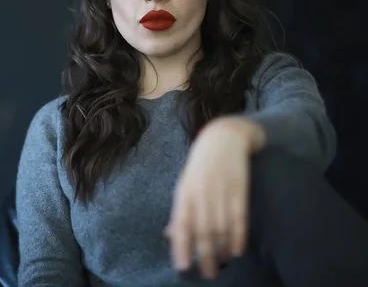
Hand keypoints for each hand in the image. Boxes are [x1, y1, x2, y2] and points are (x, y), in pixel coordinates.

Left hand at [164, 117, 263, 278]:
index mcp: (185, 192)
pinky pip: (239, 218)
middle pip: (203, 231)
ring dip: (222, 249)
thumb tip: (170, 235)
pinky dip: (238, 236)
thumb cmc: (199, 164)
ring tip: (221, 264)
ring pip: (222, 228)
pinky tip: (237, 250)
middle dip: (205, 256)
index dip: (181, 246)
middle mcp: (202, 193)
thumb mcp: (184, 183)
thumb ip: (180, 210)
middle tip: (207, 274)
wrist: (223, 138)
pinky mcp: (240, 190)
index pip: (181, 223)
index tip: (182, 266)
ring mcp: (222, 191)